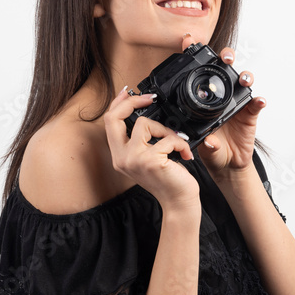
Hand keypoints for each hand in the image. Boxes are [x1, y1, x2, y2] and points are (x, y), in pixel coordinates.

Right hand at [103, 86, 199, 208]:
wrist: (179, 202)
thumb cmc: (167, 179)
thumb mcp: (148, 157)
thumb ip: (141, 139)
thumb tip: (145, 111)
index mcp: (119, 155)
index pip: (109, 122)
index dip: (118, 103)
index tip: (129, 92)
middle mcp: (121, 158)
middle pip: (114, 117)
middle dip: (132, 101)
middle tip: (150, 98)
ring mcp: (133, 159)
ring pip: (145, 124)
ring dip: (166, 130)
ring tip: (176, 143)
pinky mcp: (150, 160)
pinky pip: (167, 137)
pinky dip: (180, 143)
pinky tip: (185, 154)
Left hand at [196, 43, 264, 180]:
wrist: (225, 163)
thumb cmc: (209, 148)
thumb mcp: (198, 142)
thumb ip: (202, 139)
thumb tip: (208, 140)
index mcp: (205, 95)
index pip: (199, 70)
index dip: (195, 53)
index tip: (189, 40)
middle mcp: (222, 94)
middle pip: (226, 68)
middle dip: (227, 57)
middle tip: (225, 58)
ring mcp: (237, 102)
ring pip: (243, 81)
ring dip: (245, 76)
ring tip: (244, 78)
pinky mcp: (250, 114)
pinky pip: (256, 105)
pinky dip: (258, 101)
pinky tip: (259, 101)